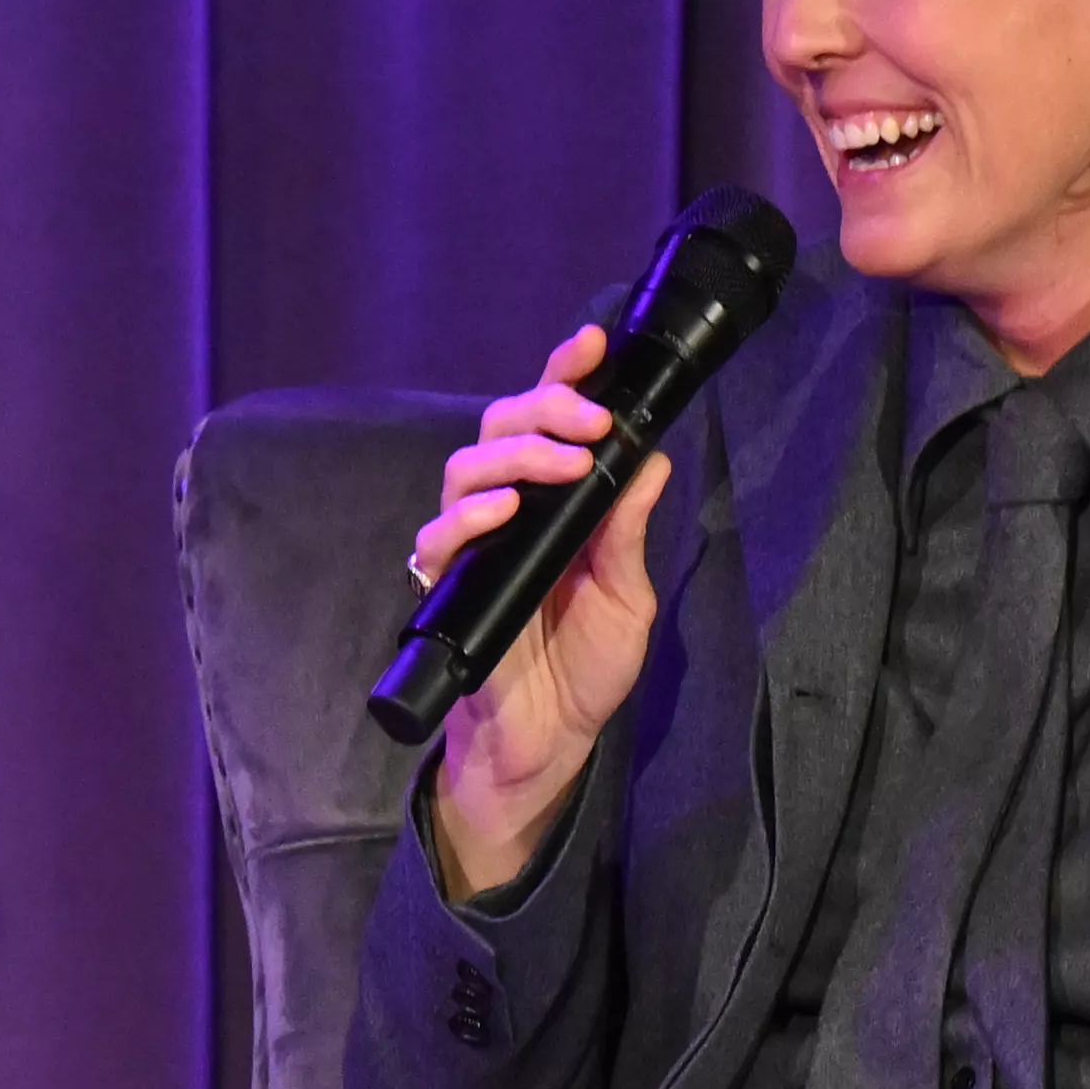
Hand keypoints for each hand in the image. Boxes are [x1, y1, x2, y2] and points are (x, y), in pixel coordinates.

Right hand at [413, 321, 673, 897]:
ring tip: (560, 467)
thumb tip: (653, 459)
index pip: (551, 423)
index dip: (564, 377)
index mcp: (556, 504)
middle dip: (543, 409)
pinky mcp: (445, 589)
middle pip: (499, 427)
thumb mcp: (629, 597)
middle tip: (589, 423)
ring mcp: (472, 549)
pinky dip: (465, 518)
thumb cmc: (585, 669)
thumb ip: (630, 533)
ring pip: (464, 469)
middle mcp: (508, 514)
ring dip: (514, 457)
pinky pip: (436, 540)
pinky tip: (501, 512)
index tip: (593, 345)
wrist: (547, 743)